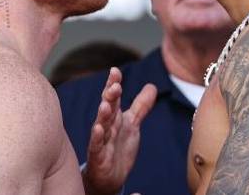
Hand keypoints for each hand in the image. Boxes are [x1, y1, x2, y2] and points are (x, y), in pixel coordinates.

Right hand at [82, 67, 156, 194]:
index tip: (115, 71)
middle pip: (108, 108)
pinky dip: (97, 137)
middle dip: (110, 96)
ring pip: (101, 125)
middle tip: (115, 85)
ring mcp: (101, 140)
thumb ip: (141, 106)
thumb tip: (152, 86)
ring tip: (105, 104)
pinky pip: (97, 145)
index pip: (114, 97)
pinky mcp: (98, 156)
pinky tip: (98, 128)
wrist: (110, 177)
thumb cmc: (119, 147)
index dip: (113, 84)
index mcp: (114, 116)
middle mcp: (106, 125)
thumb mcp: (132, 124)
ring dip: (103, 114)